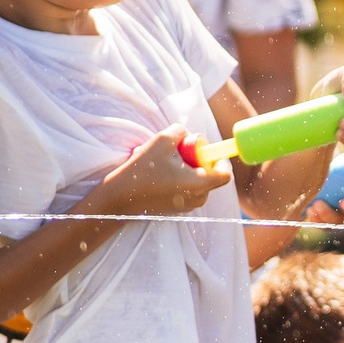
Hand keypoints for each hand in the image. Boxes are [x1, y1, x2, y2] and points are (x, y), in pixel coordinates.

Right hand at [98, 128, 232, 217]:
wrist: (118, 198)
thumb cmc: (142, 170)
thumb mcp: (163, 140)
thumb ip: (182, 132)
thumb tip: (188, 136)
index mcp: (200, 184)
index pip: (225, 173)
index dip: (218, 158)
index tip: (203, 150)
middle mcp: (197, 198)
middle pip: (210, 175)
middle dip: (197, 160)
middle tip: (179, 152)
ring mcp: (186, 207)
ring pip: (196, 182)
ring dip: (184, 169)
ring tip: (163, 163)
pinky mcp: (175, 210)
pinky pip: (184, 190)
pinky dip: (176, 179)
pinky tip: (157, 174)